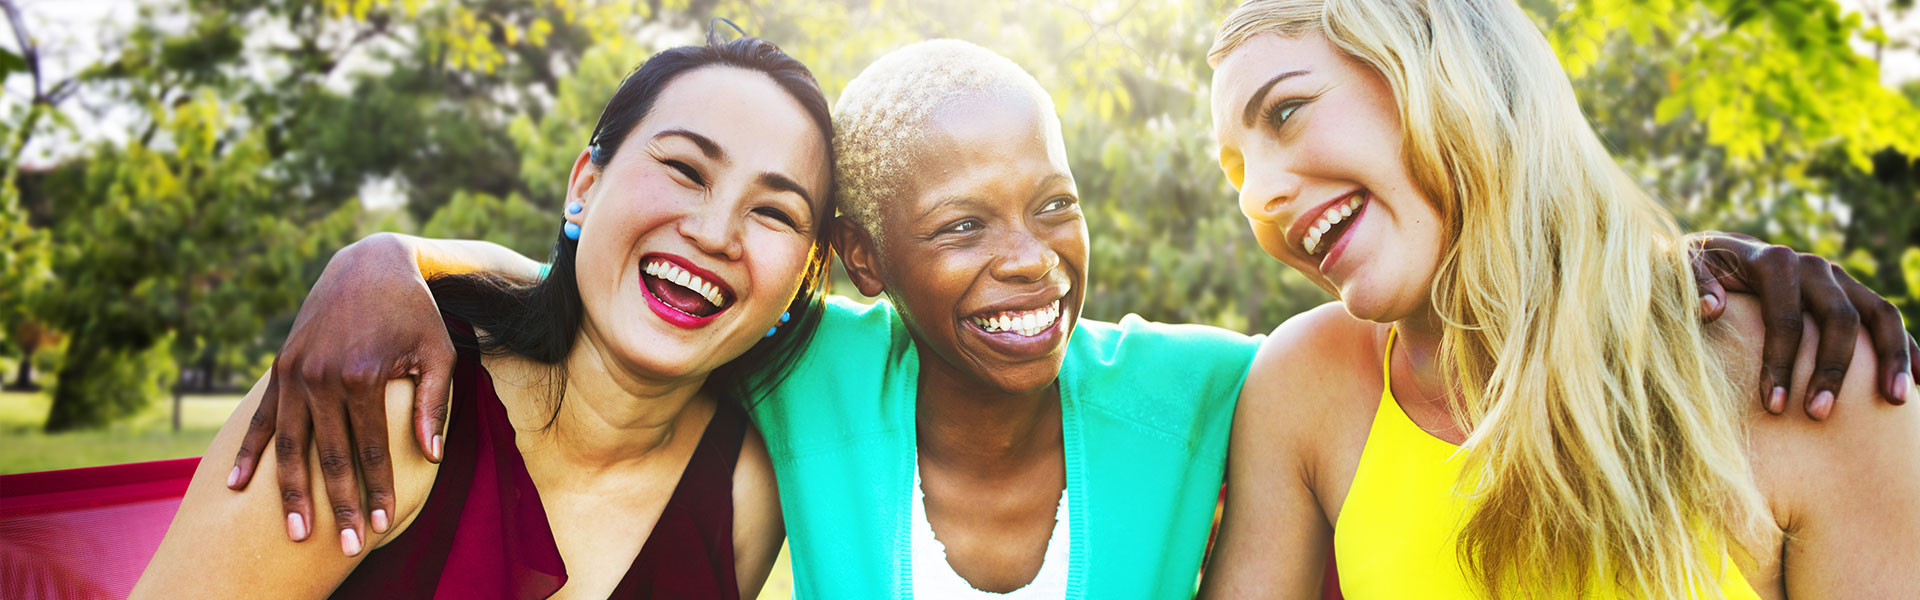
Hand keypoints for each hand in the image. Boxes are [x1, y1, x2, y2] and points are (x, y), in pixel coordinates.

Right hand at [225, 232, 457, 554]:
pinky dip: (247, 453)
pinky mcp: (279, 369)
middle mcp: (321, 377)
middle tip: (345, 545)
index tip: (381, 526)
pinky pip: (262, 420)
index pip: (371, 449)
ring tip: (295, 531)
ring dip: (292, 492)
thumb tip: (430, 456)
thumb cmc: (413, 313)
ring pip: (291, 446)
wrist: (368, 265)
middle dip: (338, 505)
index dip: (377, 490)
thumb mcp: (438, 352)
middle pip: (329, 457)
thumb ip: (434, 404)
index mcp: (361, 375)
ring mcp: (295, 374)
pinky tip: (235, 487)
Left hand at [1690, 232, 1917, 419]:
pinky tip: (1919, 382)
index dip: (1782, 363)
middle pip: (1838, 318)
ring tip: (1895, 402)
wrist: (1720, 253)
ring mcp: (1838, 278)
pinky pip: (1888, 320)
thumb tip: (1712, 309)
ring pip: (1879, 314)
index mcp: (1772, 260)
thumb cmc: (1695, 272)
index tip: (1774, 406)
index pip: (1785, 316)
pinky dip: (1908, 347)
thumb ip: (1693, 285)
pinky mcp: (1852, 292)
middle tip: (1818, 415)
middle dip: (1831, 369)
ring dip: (1890, 358)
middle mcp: (1812, 265)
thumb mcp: (1680, 270)